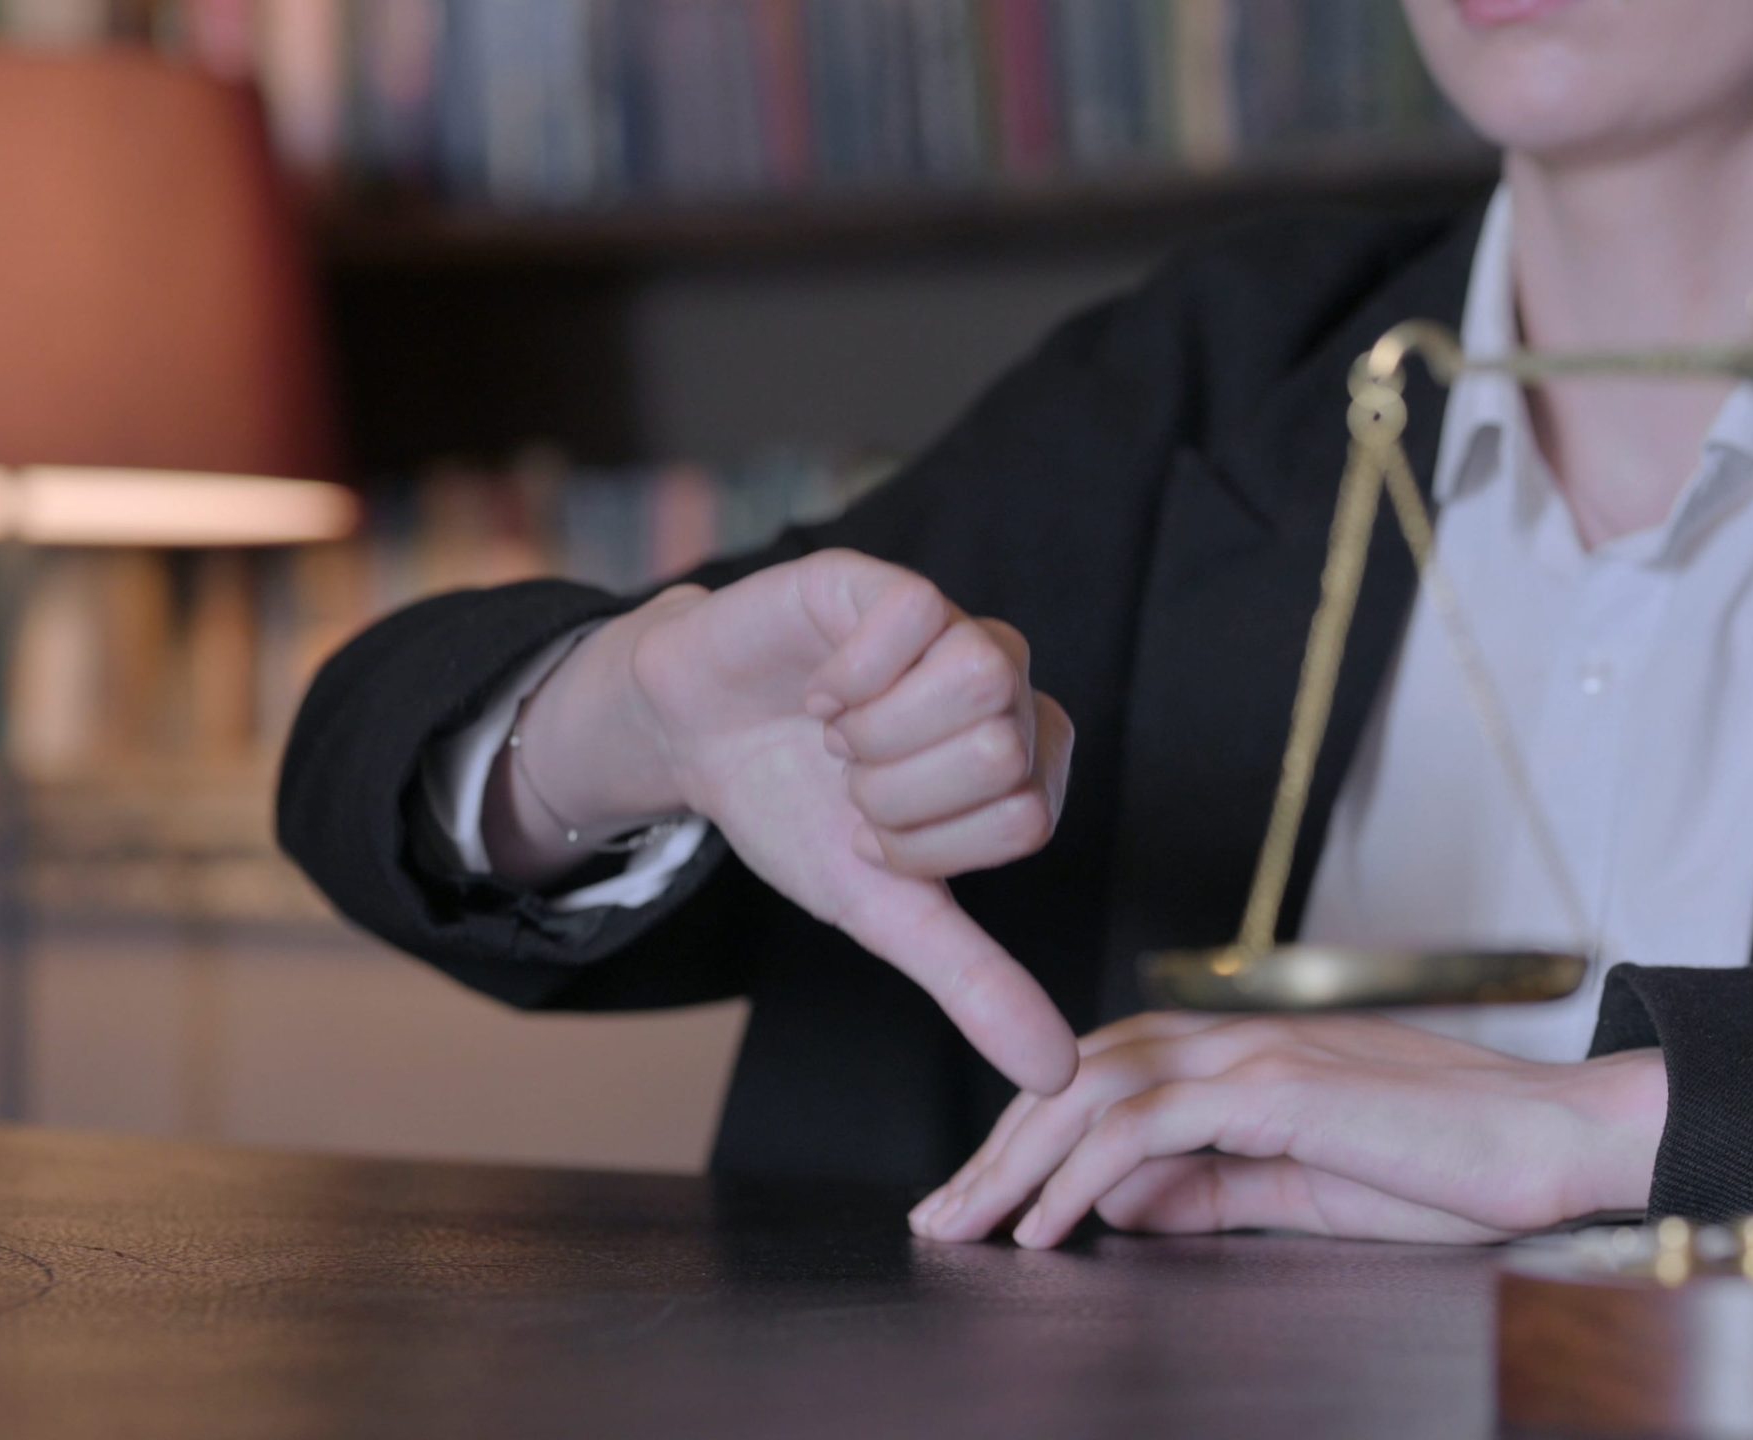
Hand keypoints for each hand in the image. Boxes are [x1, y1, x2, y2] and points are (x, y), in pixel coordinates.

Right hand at [593, 550, 1079, 1094]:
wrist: (694, 739)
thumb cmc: (801, 814)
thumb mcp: (884, 908)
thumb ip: (973, 980)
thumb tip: (1057, 1074)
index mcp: (1025, 762)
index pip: (1022, 821)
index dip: (929, 847)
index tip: (873, 834)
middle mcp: (1005, 685)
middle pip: (1003, 752)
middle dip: (897, 796)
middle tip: (847, 784)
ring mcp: (949, 624)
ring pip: (981, 679)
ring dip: (877, 736)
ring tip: (834, 737)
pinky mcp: (886, 584)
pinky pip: (912, 619)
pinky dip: (846, 679)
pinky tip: (816, 691)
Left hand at [909, 1012, 1665, 1247]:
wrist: (1561, 1143)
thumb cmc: (1451, 1169)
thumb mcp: (1306, 1192)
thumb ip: (1214, 1193)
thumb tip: (1122, 1211)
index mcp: (1243, 1057)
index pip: (1103, 1077)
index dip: (1030, 1133)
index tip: (978, 1197)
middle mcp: (1237, 1039)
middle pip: (1077, 1076)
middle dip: (995, 1147)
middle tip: (938, 1214)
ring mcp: (1258, 1055)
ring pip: (1096, 1092)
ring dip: (1018, 1161)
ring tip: (967, 1226)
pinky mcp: (1282, 1089)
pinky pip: (1152, 1125)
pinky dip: (1086, 1175)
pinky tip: (1049, 1226)